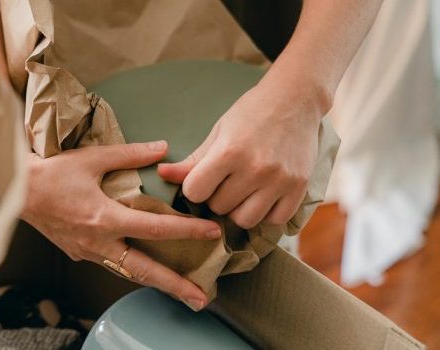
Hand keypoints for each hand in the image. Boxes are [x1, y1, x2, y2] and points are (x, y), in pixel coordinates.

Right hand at [21, 141, 221, 309]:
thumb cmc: (51, 173)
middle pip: (145, 271)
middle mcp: (98, 243)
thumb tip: (162, 149)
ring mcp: (87, 252)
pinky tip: (143, 268)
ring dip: (155, 283)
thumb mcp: (92, 158)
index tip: (212, 233)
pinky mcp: (77, 253)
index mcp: (105, 219)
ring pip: (128, 272)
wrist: (14, 191)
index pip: (156, 229)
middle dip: (175, 286)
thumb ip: (130, 155)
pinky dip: (131, 269)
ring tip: (180, 291)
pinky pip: (110, 264)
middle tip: (201, 299)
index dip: (187, 231)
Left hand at [157, 82, 322, 228]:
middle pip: (219, 207)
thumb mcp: (218, 133)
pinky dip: (266, 213)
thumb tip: (161, 175)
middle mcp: (256, 168)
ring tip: (242, 190)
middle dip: (216, 197)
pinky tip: (263, 195)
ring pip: (245, 220)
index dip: (194, 188)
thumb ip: (192, 160)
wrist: (296, 99)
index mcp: (230, 151)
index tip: (201, 178)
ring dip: (239, 209)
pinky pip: (275, 220)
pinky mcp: (299, 187)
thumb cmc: (251, 113)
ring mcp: (280, 180)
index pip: (195, 192)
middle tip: (225, 180)